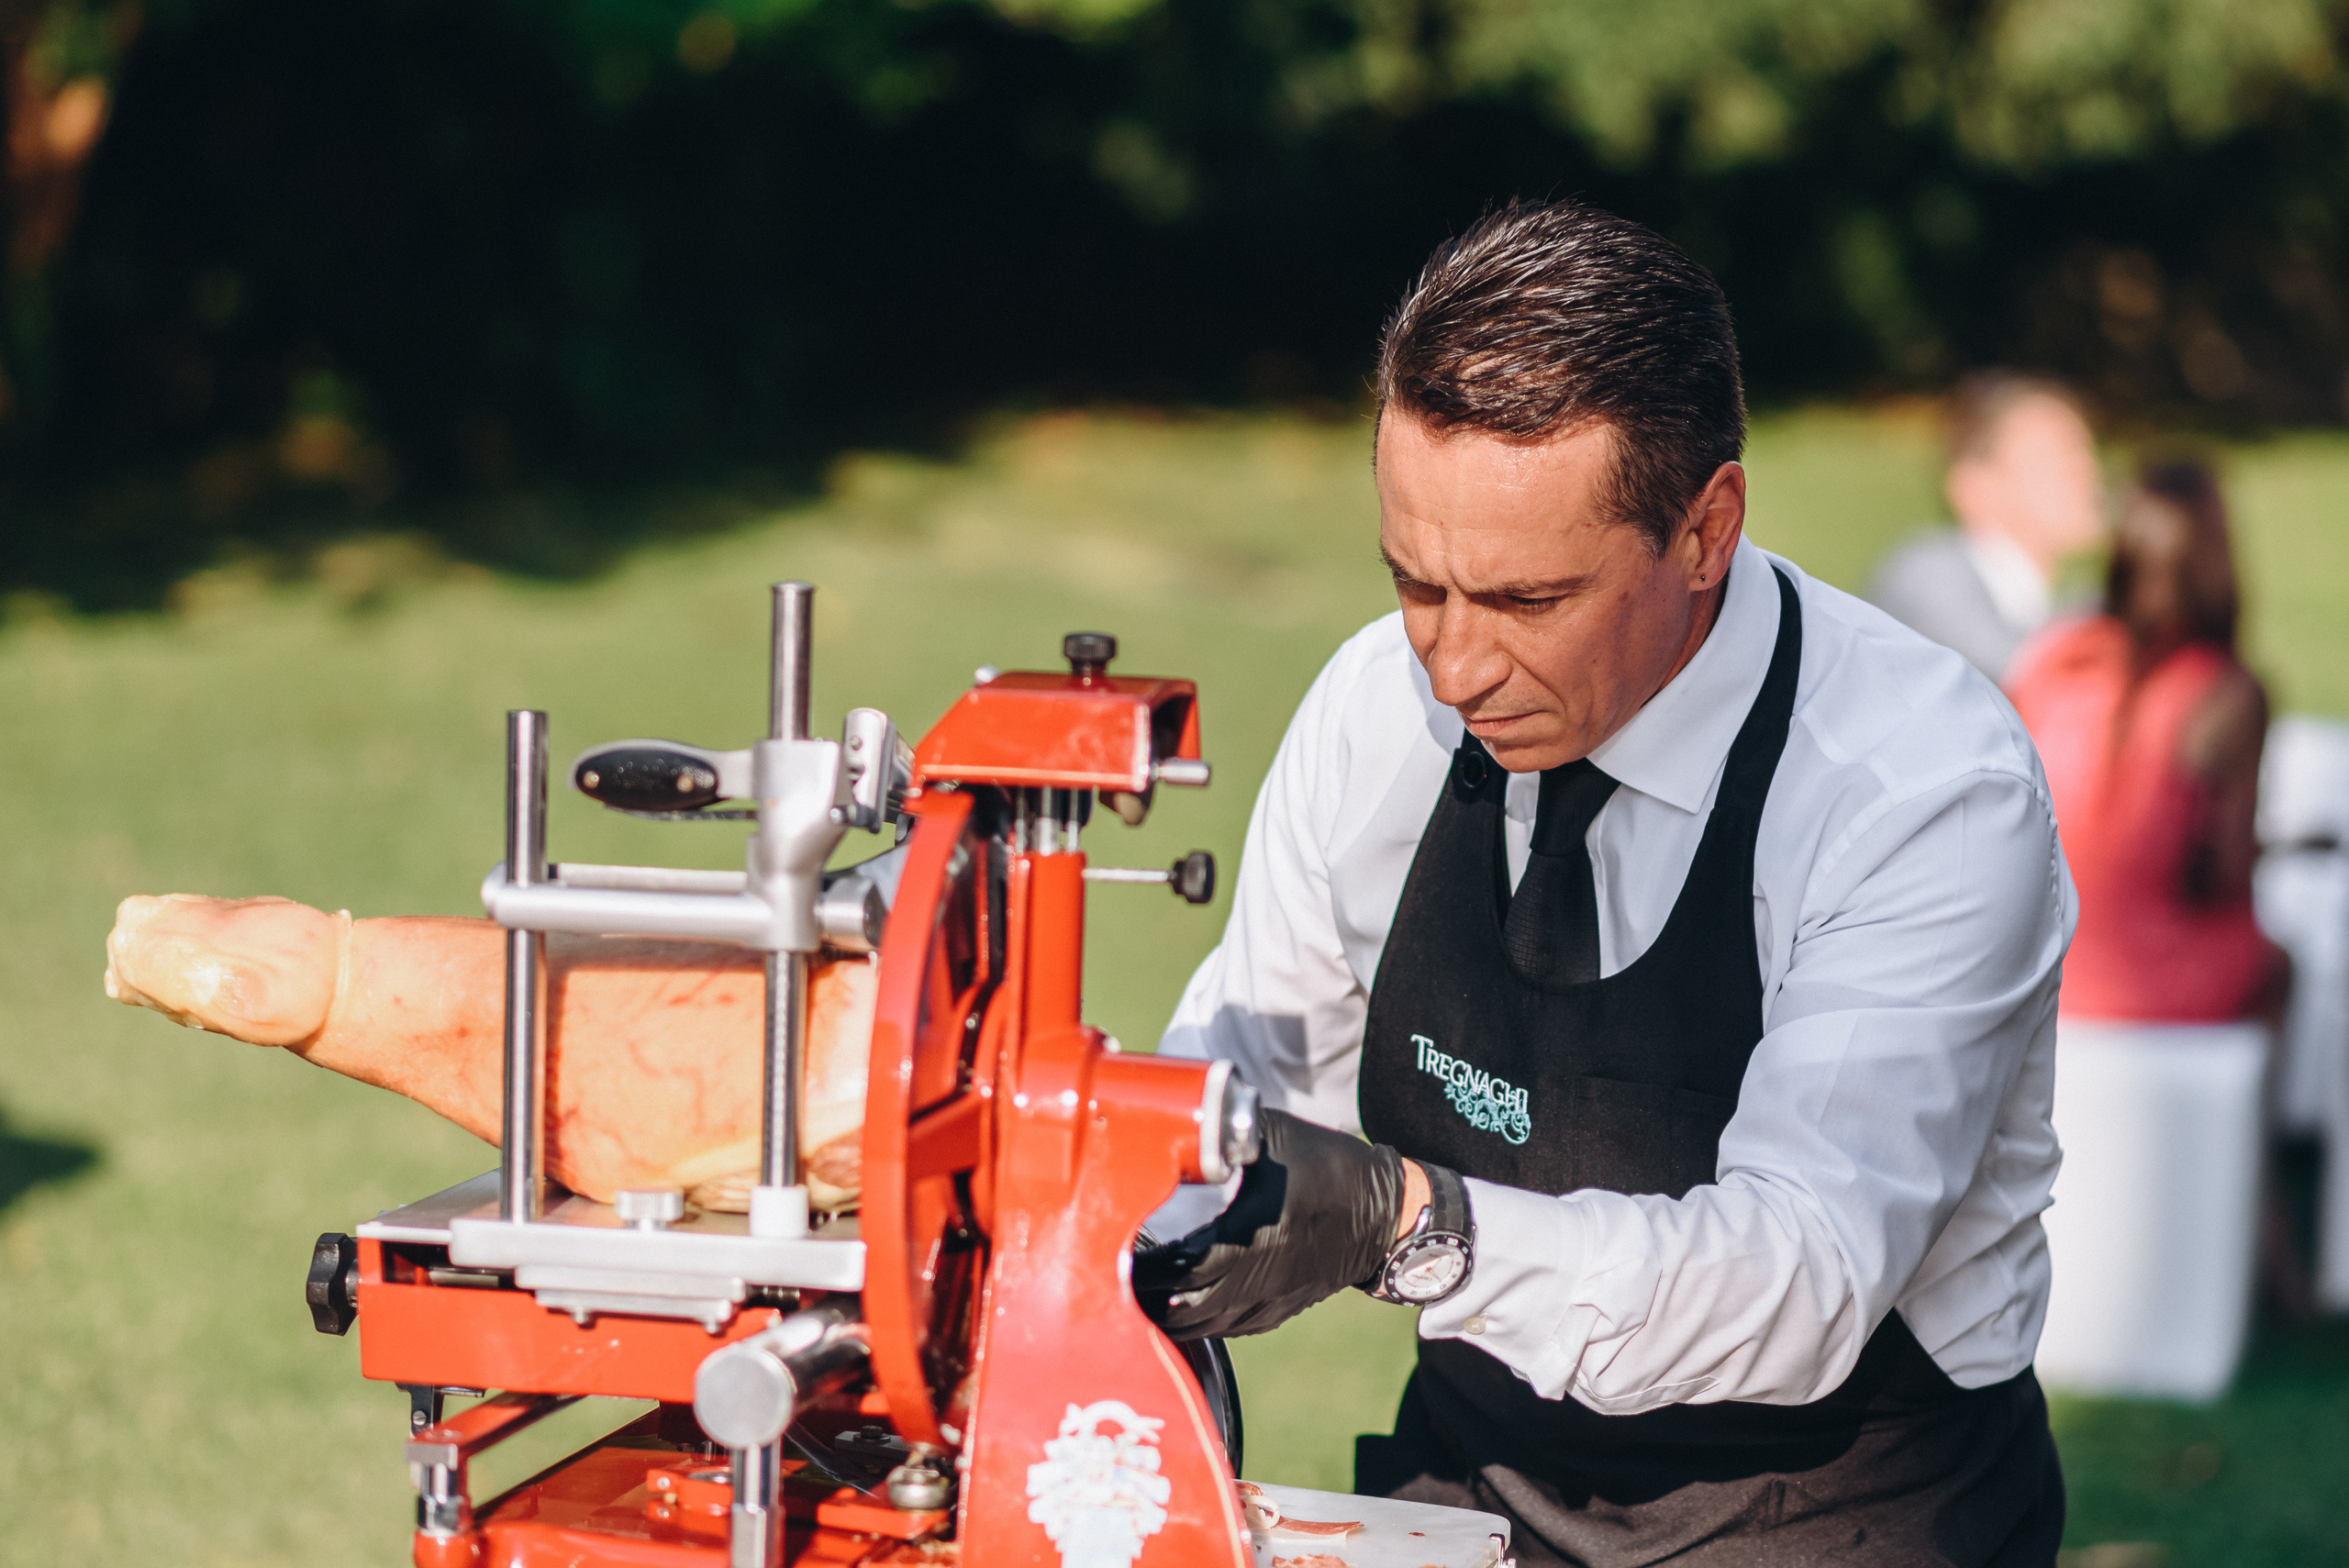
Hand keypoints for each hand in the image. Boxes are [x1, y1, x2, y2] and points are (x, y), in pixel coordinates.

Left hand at [1132, 1108, 1409, 1338]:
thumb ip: (1223, 1129)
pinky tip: (1173, 1302)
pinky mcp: (1274, 1312)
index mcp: (1249, 1235)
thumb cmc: (1328, 1167)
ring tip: (1131, 1291)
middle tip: (1108, 1272)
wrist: (1383, 1215)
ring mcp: (1264, 1302)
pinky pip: (1221, 1329)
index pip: (1177, 1266)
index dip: (1139, 1266)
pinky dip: (1191, 1321)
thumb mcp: (1273, 1135)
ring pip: (1195, 1327)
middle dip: (1138, 1294)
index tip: (1110, 1249)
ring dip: (1160, 1314)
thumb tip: (1175, 1111)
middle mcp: (1254, 1278)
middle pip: (1176, 1308)